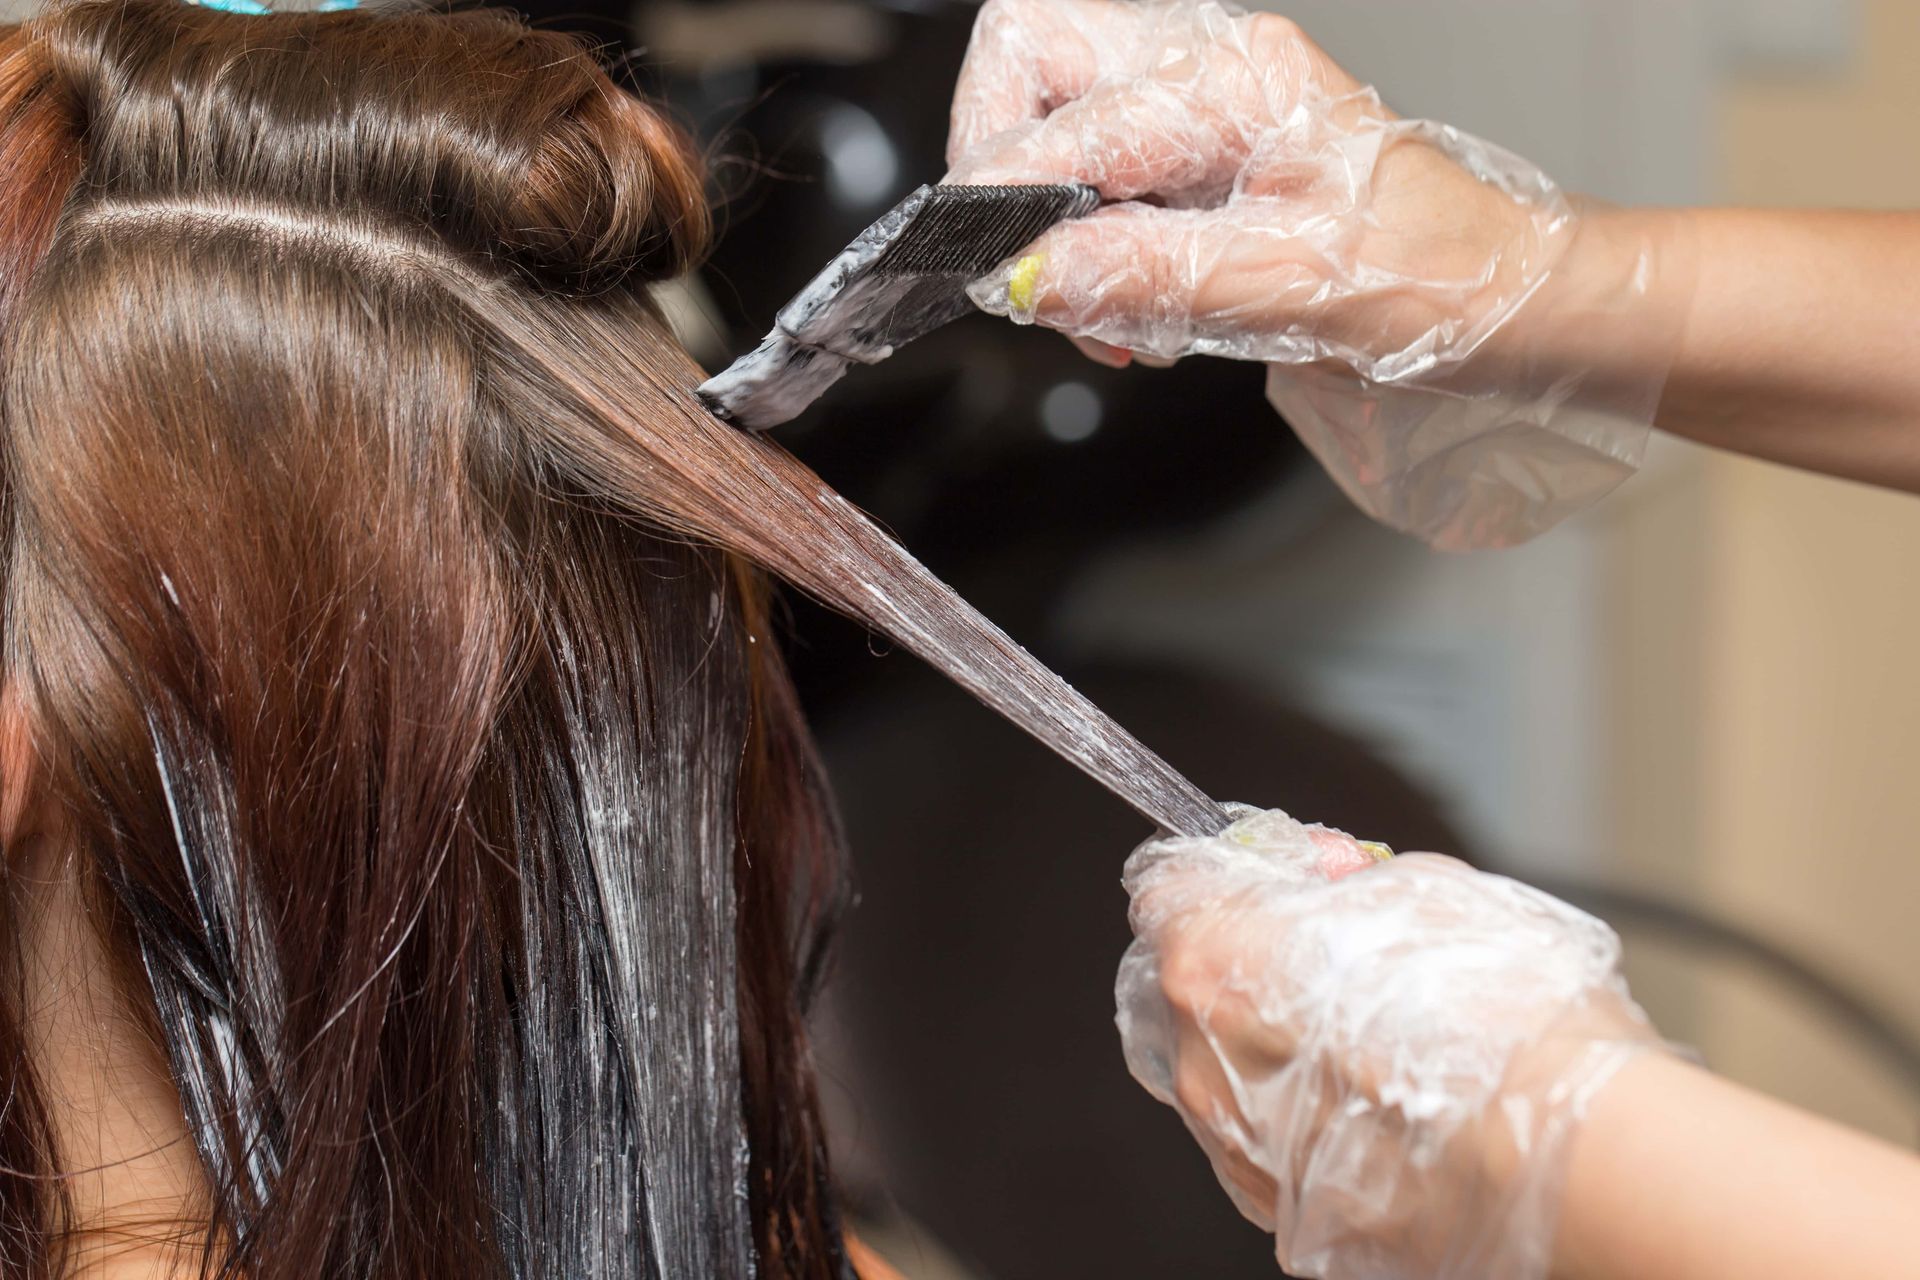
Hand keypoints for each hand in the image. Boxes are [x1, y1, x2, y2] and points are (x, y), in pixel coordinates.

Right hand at [945, 0, 1686, 548]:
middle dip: (1002, 159)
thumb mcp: (1290, 292)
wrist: (1504, 302)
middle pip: (1034, 53)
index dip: (1008, 201)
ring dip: (1048, 216)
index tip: (995, 278)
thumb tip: (1029, 275)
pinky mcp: (1204, 151)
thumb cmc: (1437, 283)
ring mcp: (1206, 103)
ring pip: (1055, 111)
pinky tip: (1136, 305)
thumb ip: (1150, 276)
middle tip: (1028, 262)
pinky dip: (1090, 243)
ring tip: (1105, 310)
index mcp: (1238, 80)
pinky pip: (1099, 169)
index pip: (1064, 116)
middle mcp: (1214, 69)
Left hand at [1117, 807, 1663, 1279]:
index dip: (1224, 873)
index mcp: (1215, 962)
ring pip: (1226, 1078)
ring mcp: (1237, 1151)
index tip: (1269, 876)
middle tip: (1334, 955)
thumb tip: (1326, 876)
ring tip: (1377, 1046)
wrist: (1576, 1159)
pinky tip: (1385, 1114)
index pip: (1167, 889)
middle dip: (1249, 963)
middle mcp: (1202, 1063)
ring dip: (1277, 1050)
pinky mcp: (1287, 1219)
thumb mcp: (1423, 887)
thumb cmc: (1505, 1018)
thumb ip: (1343, 880)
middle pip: (1189, 988)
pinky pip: (1273, 1153)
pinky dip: (1310, 1126)